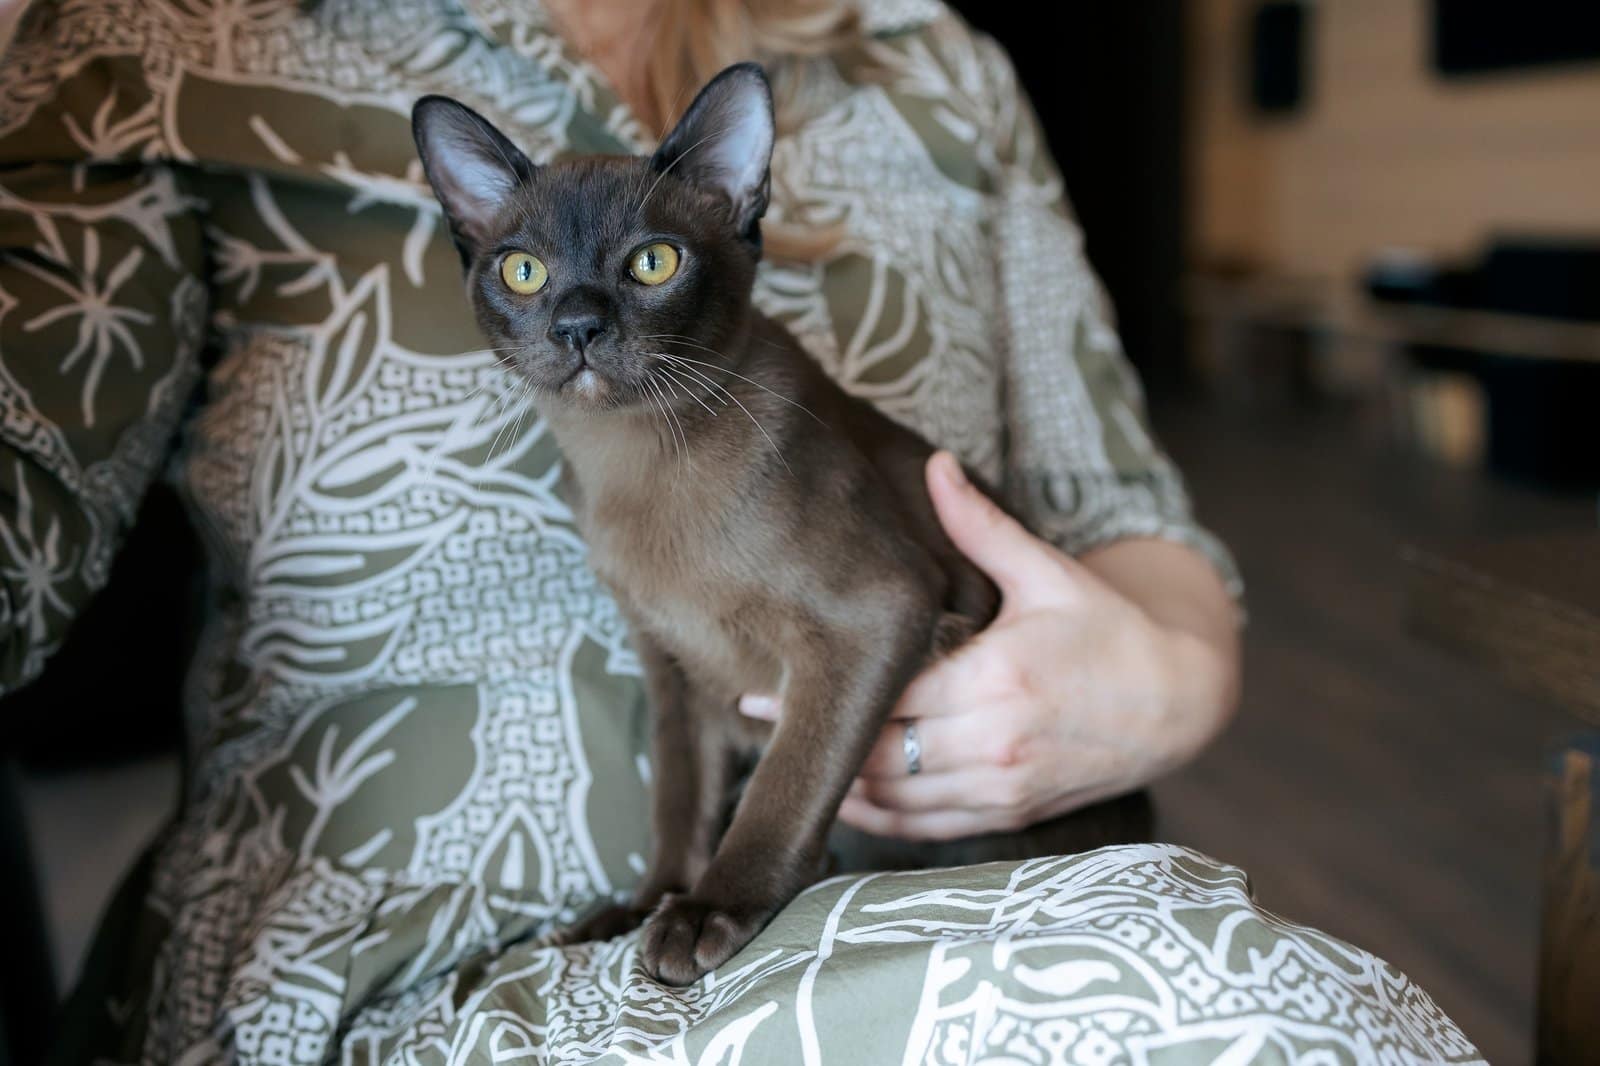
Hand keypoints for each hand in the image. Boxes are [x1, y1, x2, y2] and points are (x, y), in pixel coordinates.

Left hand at [739, 451, 1237, 841]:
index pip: (886, 694)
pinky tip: (841, 798)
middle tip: (750, 713)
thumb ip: (980, 526)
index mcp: (996, 677)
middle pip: (877, 752)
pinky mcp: (1010, 813)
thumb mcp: (1047, 572)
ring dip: (837, 783)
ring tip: (781, 754)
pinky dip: (878, 820)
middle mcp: (994, 741)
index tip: (757, 684)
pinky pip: (927, 828)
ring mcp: (1002, 786)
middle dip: (813, 736)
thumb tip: (934, 463)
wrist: (1177, 701)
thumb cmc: (1107, 628)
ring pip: (895, 799)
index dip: (818, 692)